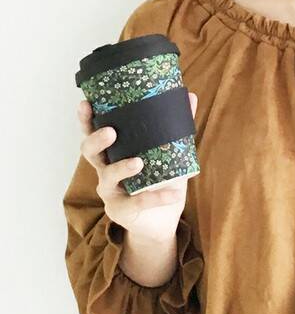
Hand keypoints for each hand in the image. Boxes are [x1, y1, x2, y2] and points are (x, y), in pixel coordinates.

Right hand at [78, 92, 197, 241]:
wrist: (163, 218)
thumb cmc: (161, 177)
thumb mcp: (170, 150)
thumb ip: (177, 126)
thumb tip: (190, 96)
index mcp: (113, 149)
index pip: (93, 131)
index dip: (86, 119)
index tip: (85, 103)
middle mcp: (105, 168)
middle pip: (89, 152)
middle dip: (96, 140)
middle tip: (111, 132)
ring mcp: (110, 190)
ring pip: (107, 177)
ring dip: (121, 168)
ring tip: (138, 162)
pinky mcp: (121, 210)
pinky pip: (136, 202)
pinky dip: (156, 197)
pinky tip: (173, 194)